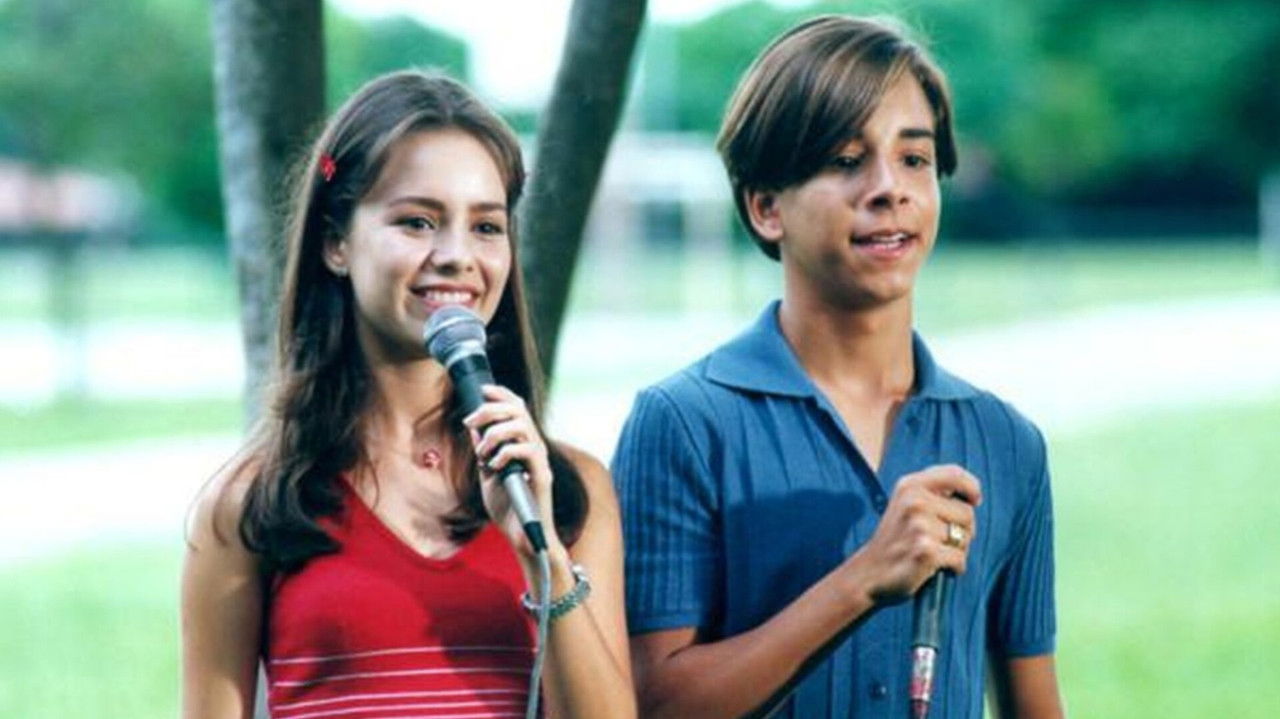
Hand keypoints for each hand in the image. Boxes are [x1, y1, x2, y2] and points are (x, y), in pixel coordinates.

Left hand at [463, 384, 559, 557]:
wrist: (524, 539)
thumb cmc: (509, 510)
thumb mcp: (489, 476)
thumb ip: (484, 453)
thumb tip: (474, 430)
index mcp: (524, 445)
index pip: (518, 408)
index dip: (502, 394)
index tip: (482, 390)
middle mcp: (535, 449)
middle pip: (519, 411)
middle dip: (490, 410)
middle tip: (470, 422)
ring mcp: (540, 462)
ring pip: (522, 427)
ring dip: (495, 434)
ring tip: (482, 452)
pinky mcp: (542, 477)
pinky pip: (527, 451)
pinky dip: (505, 453)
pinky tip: (493, 467)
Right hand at [849, 464, 980, 604]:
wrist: (868, 573)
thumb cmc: (895, 540)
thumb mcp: (905, 504)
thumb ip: (933, 492)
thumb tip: (972, 495)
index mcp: (910, 486)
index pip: (955, 474)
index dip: (972, 487)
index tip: (974, 501)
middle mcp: (914, 501)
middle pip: (967, 513)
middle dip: (964, 530)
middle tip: (940, 540)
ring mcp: (920, 526)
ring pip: (966, 537)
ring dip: (958, 550)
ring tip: (934, 553)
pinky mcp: (926, 551)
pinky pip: (960, 559)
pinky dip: (954, 568)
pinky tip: (936, 568)